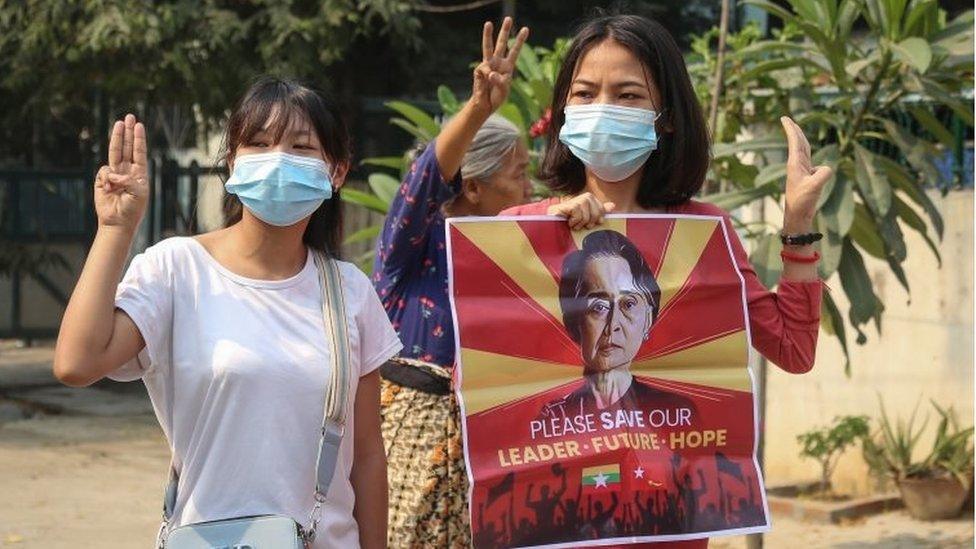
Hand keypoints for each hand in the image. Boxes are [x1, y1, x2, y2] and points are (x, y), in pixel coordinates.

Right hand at [94, 114, 148, 231]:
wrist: (118, 221)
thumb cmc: (133, 208)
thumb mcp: (139, 192)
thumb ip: (130, 179)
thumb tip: (114, 172)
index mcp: (139, 173)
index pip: (139, 152)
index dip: (138, 139)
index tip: (139, 125)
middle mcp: (127, 171)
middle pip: (127, 147)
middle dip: (128, 132)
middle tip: (129, 116)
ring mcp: (114, 174)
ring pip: (115, 152)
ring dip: (117, 137)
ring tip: (119, 124)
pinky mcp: (102, 179)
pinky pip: (104, 171)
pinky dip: (107, 178)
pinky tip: (110, 188)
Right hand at [471, 17, 528, 115]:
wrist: (484, 105)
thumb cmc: (496, 97)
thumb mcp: (503, 90)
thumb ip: (499, 81)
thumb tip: (489, 72)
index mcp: (507, 67)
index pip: (514, 51)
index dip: (520, 40)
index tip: (526, 29)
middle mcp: (497, 62)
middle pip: (501, 44)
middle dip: (504, 31)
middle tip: (509, 18)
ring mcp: (487, 65)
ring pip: (487, 47)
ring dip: (488, 35)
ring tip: (488, 23)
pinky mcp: (479, 70)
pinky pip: (484, 70)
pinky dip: (487, 77)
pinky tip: (486, 84)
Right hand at [546, 192, 614, 230]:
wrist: (551, 229)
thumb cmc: (570, 226)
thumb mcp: (587, 220)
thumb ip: (599, 212)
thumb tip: (612, 205)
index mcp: (588, 201)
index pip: (601, 208)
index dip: (598, 217)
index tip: (592, 223)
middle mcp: (582, 197)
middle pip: (596, 211)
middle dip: (589, 221)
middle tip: (580, 224)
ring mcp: (573, 201)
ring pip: (586, 213)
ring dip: (580, 223)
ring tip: (573, 224)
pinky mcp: (564, 205)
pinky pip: (577, 212)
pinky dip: (574, 221)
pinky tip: (568, 222)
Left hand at [781, 116, 831, 232]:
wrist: (797, 215)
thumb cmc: (802, 201)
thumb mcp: (814, 186)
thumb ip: (823, 174)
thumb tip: (828, 168)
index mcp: (795, 164)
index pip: (795, 142)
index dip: (791, 129)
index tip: (784, 118)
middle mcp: (797, 165)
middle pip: (798, 143)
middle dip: (794, 130)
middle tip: (787, 120)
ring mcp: (802, 172)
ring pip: (804, 151)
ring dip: (801, 140)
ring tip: (796, 131)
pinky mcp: (807, 178)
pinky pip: (814, 164)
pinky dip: (816, 163)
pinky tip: (817, 175)